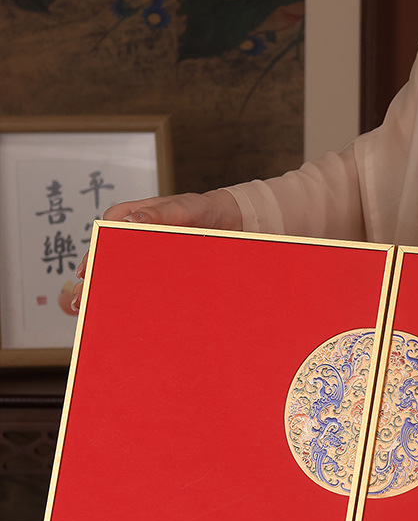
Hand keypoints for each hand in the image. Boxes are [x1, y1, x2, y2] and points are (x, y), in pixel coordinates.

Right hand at [70, 189, 242, 311]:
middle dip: (95, 279)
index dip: (93, 256)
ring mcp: (145, 253)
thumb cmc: (203, 209)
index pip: (103, 236)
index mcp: (130, 217)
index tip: (86, 274)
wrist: (229, 221)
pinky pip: (146, 281)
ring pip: (124, 273)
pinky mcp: (160, 268)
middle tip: (84, 300)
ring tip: (98, 311)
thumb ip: (160, 213)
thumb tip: (131, 220)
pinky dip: (138, 295)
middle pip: (108, 258)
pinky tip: (131, 312)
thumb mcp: (184, 208)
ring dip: (112, 291)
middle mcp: (133, 235)